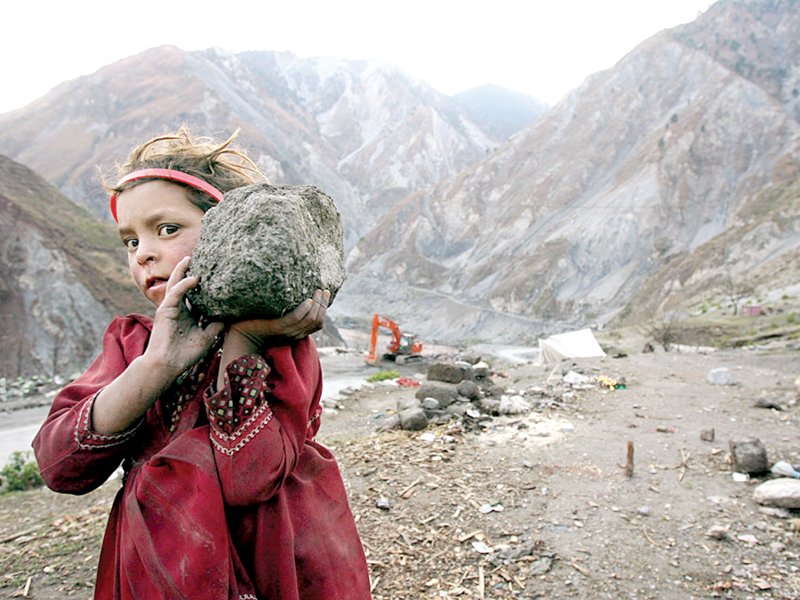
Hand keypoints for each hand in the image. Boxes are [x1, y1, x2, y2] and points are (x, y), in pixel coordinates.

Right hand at [145, 257, 224, 376]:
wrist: (168, 365)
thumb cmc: (185, 354)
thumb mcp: (207, 337)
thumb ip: (216, 324)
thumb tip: (229, 314)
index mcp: (187, 315)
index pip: (196, 296)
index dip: (203, 286)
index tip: (214, 274)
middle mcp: (179, 309)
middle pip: (184, 286)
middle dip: (190, 272)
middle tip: (200, 259)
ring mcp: (171, 308)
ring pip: (176, 284)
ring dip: (182, 271)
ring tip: (189, 258)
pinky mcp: (165, 310)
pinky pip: (175, 293)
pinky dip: (185, 284)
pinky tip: (195, 278)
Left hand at [228, 289, 329, 348]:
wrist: (239, 335)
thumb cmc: (256, 323)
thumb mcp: (277, 317)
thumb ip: (287, 310)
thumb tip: (295, 291)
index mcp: (296, 333)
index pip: (318, 324)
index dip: (324, 309)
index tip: (325, 294)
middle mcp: (294, 334)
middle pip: (317, 320)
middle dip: (323, 305)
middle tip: (324, 290)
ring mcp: (286, 331)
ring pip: (310, 319)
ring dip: (317, 304)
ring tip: (317, 291)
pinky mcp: (276, 327)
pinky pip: (294, 319)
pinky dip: (303, 309)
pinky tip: (307, 300)